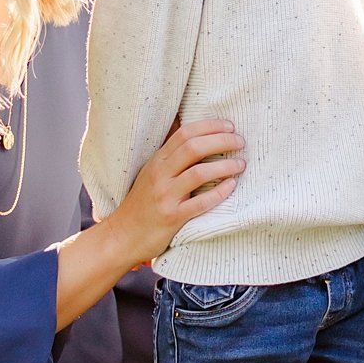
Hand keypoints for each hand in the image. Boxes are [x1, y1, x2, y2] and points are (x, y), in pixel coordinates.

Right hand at [115, 118, 245, 263]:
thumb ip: (170, 155)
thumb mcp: (151, 173)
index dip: (210, 126)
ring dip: (225, 166)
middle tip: (240, 142)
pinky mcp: (172, 217)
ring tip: (241, 165)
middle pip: (193, 148)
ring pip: (199, 173)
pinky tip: (231, 186)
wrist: (122, 236)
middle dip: (221, 140)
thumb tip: (187, 128)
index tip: (230, 126)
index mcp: (156, 161)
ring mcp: (165, 196)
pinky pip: (200, 203)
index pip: (184, 134)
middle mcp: (159, 175)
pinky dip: (219, 192)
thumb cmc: (142, 203)